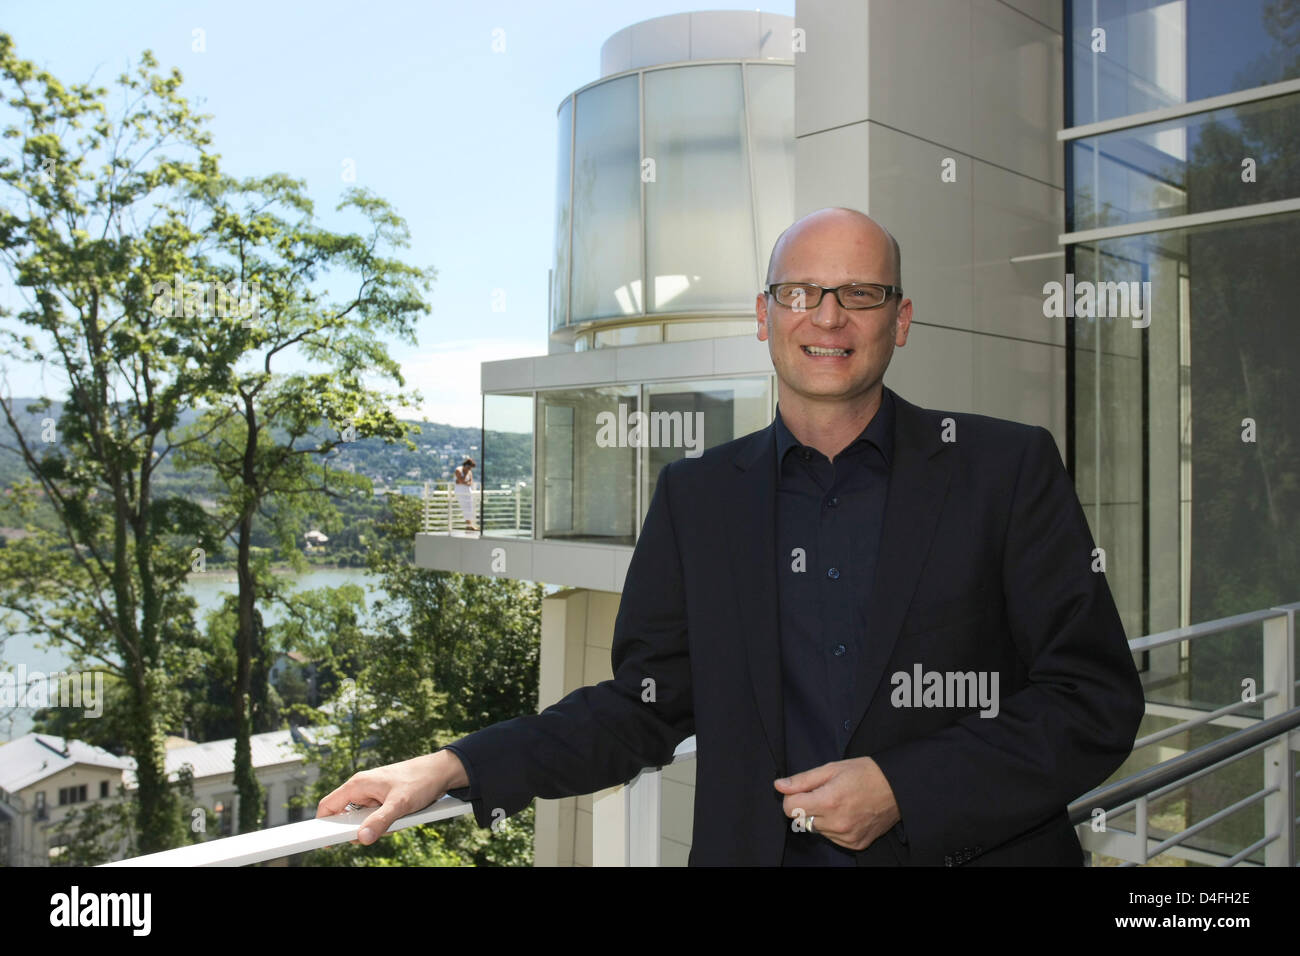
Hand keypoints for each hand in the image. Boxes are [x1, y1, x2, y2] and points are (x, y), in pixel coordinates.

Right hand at [316, 749, 467, 845]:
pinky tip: (403, 816)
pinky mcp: (384, 800)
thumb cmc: (420, 780)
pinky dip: (388, 822)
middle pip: (347, 817)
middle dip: (361, 828)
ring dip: (379, 825)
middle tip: (381, 827)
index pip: (328, 806)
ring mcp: (373, 795)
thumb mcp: (399, 804)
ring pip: (364, 820)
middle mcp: (362, 789)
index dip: (323, 825)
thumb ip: (379, 821)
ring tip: (398, 817)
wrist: (441, 772)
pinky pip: (378, 818)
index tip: (326, 841)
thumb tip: (361, 838)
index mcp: (358, 784)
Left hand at [774, 756, 899, 851]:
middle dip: (808, 807)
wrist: (897, 788)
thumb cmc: (865, 773)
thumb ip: (802, 780)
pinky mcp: (855, 844)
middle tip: (825, 794)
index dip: (793, 797)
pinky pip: (832, 838)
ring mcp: (846, 836)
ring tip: (839, 803)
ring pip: (817, 830)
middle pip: (802, 820)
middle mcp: (836, 823)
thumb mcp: (831, 769)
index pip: (790, 809)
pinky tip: (848, 814)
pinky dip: (835, 827)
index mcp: (828, 801)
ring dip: (821, 818)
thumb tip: (779, 786)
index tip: (804, 790)